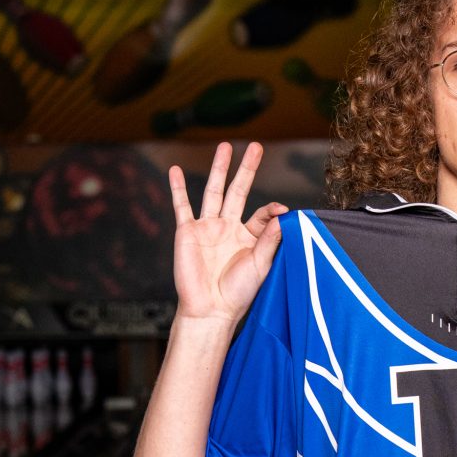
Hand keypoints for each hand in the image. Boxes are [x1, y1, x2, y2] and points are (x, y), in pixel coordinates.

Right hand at [167, 140, 286, 325]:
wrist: (210, 309)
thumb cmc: (238, 293)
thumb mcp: (260, 264)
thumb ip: (270, 238)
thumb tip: (282, 213)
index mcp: (249, 236)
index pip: (262, 213)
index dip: (272, 210)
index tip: (280, 211)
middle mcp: (228, 228)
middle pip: (238, 191)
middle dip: (246, 169)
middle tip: (255, 146)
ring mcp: (207, 227)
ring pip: (213, 191)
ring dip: (219, 169)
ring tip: (224, 147)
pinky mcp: (187, 231)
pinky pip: (181, 205)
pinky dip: (176, 187)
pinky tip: (173, 169)